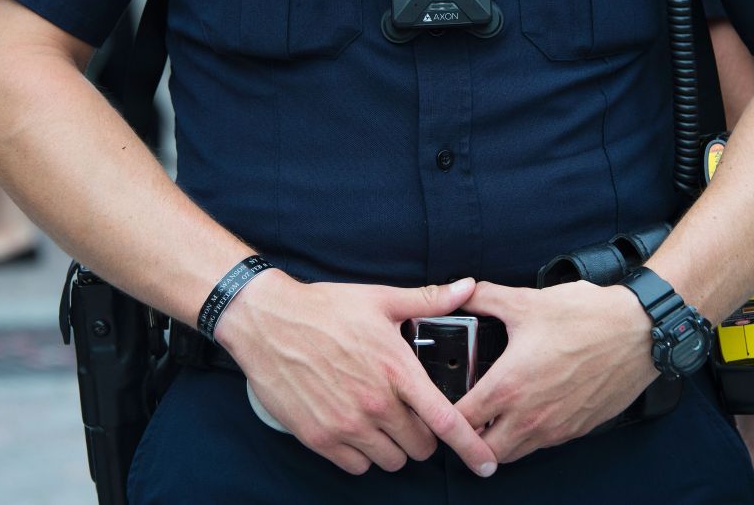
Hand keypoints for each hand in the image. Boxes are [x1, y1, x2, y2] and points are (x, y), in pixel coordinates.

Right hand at [216, 272, 497, 476]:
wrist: (267, 322)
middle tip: (410, 415)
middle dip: (423, 436)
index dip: (470, 445)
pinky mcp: (320, 437)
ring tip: (382, 421)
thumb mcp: (381, 299)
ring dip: (393, 447)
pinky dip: (362, 455)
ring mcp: (346, 424)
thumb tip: (467, 287)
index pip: (445, 419)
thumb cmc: (324, 308)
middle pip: (421, 447)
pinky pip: (357, 466)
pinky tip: (356, 429)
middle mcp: (375, 402)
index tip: (485, 461)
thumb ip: (428, 300)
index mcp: (396, 369)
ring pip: (391, 461)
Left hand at [454, 281, 658, 463]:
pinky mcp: (576, 429)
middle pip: (484, 450)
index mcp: (510, 386)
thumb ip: (487, 298)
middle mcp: (531, 416)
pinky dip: (527, 436)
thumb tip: (463, 292)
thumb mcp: (527, 301)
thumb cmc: (587, 318)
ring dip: (497, 441)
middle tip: (462, 416)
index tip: (440, 401)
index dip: (444, 413)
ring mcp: (556, 427)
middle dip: (468, 437)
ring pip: (513, 453)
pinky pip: (542, 444)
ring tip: (492, 416)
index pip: (461, 419)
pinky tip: (526, 410)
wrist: (639, 332)